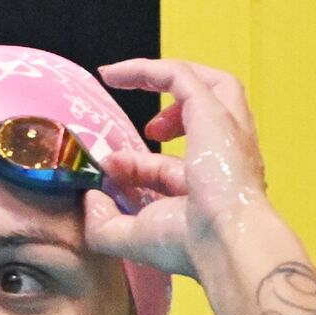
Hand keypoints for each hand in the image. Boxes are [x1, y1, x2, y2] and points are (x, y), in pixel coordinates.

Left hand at [84, 59, 269, 278]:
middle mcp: (226, 155)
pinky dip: (148, 70)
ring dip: (166, 78)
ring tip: (124, 78)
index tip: (109, 169)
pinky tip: (115, 75)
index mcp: (211, 188)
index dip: (135, 164)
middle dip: (171, 112)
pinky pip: (181, 75)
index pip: (170, 165)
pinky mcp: (213, 110)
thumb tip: (88, 197)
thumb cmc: (189, 245)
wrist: (223, 240)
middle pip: (206, 114)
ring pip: (209, 84)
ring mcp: (226, 129)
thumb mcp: (132, 237)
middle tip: (143, 127)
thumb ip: (103, 223)